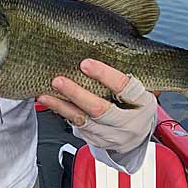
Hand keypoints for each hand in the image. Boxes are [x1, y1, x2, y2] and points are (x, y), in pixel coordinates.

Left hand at [37, 59, 156, 153]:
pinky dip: (62, 114)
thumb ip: (122, 74)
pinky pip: (77, 127)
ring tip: (45, 95)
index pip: (124, 87)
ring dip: (62, 106)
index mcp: (142, 102)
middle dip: (77, 94)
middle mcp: (128, 122)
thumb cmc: (134, 104)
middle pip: (101, 109)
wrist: (137, 137)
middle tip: (59, 81)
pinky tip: (51, 103)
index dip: (104, 75)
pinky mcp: (98, 141)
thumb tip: (97, 46)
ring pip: (84, 121)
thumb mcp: (138, 90)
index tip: (85, 63)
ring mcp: (113, 135)